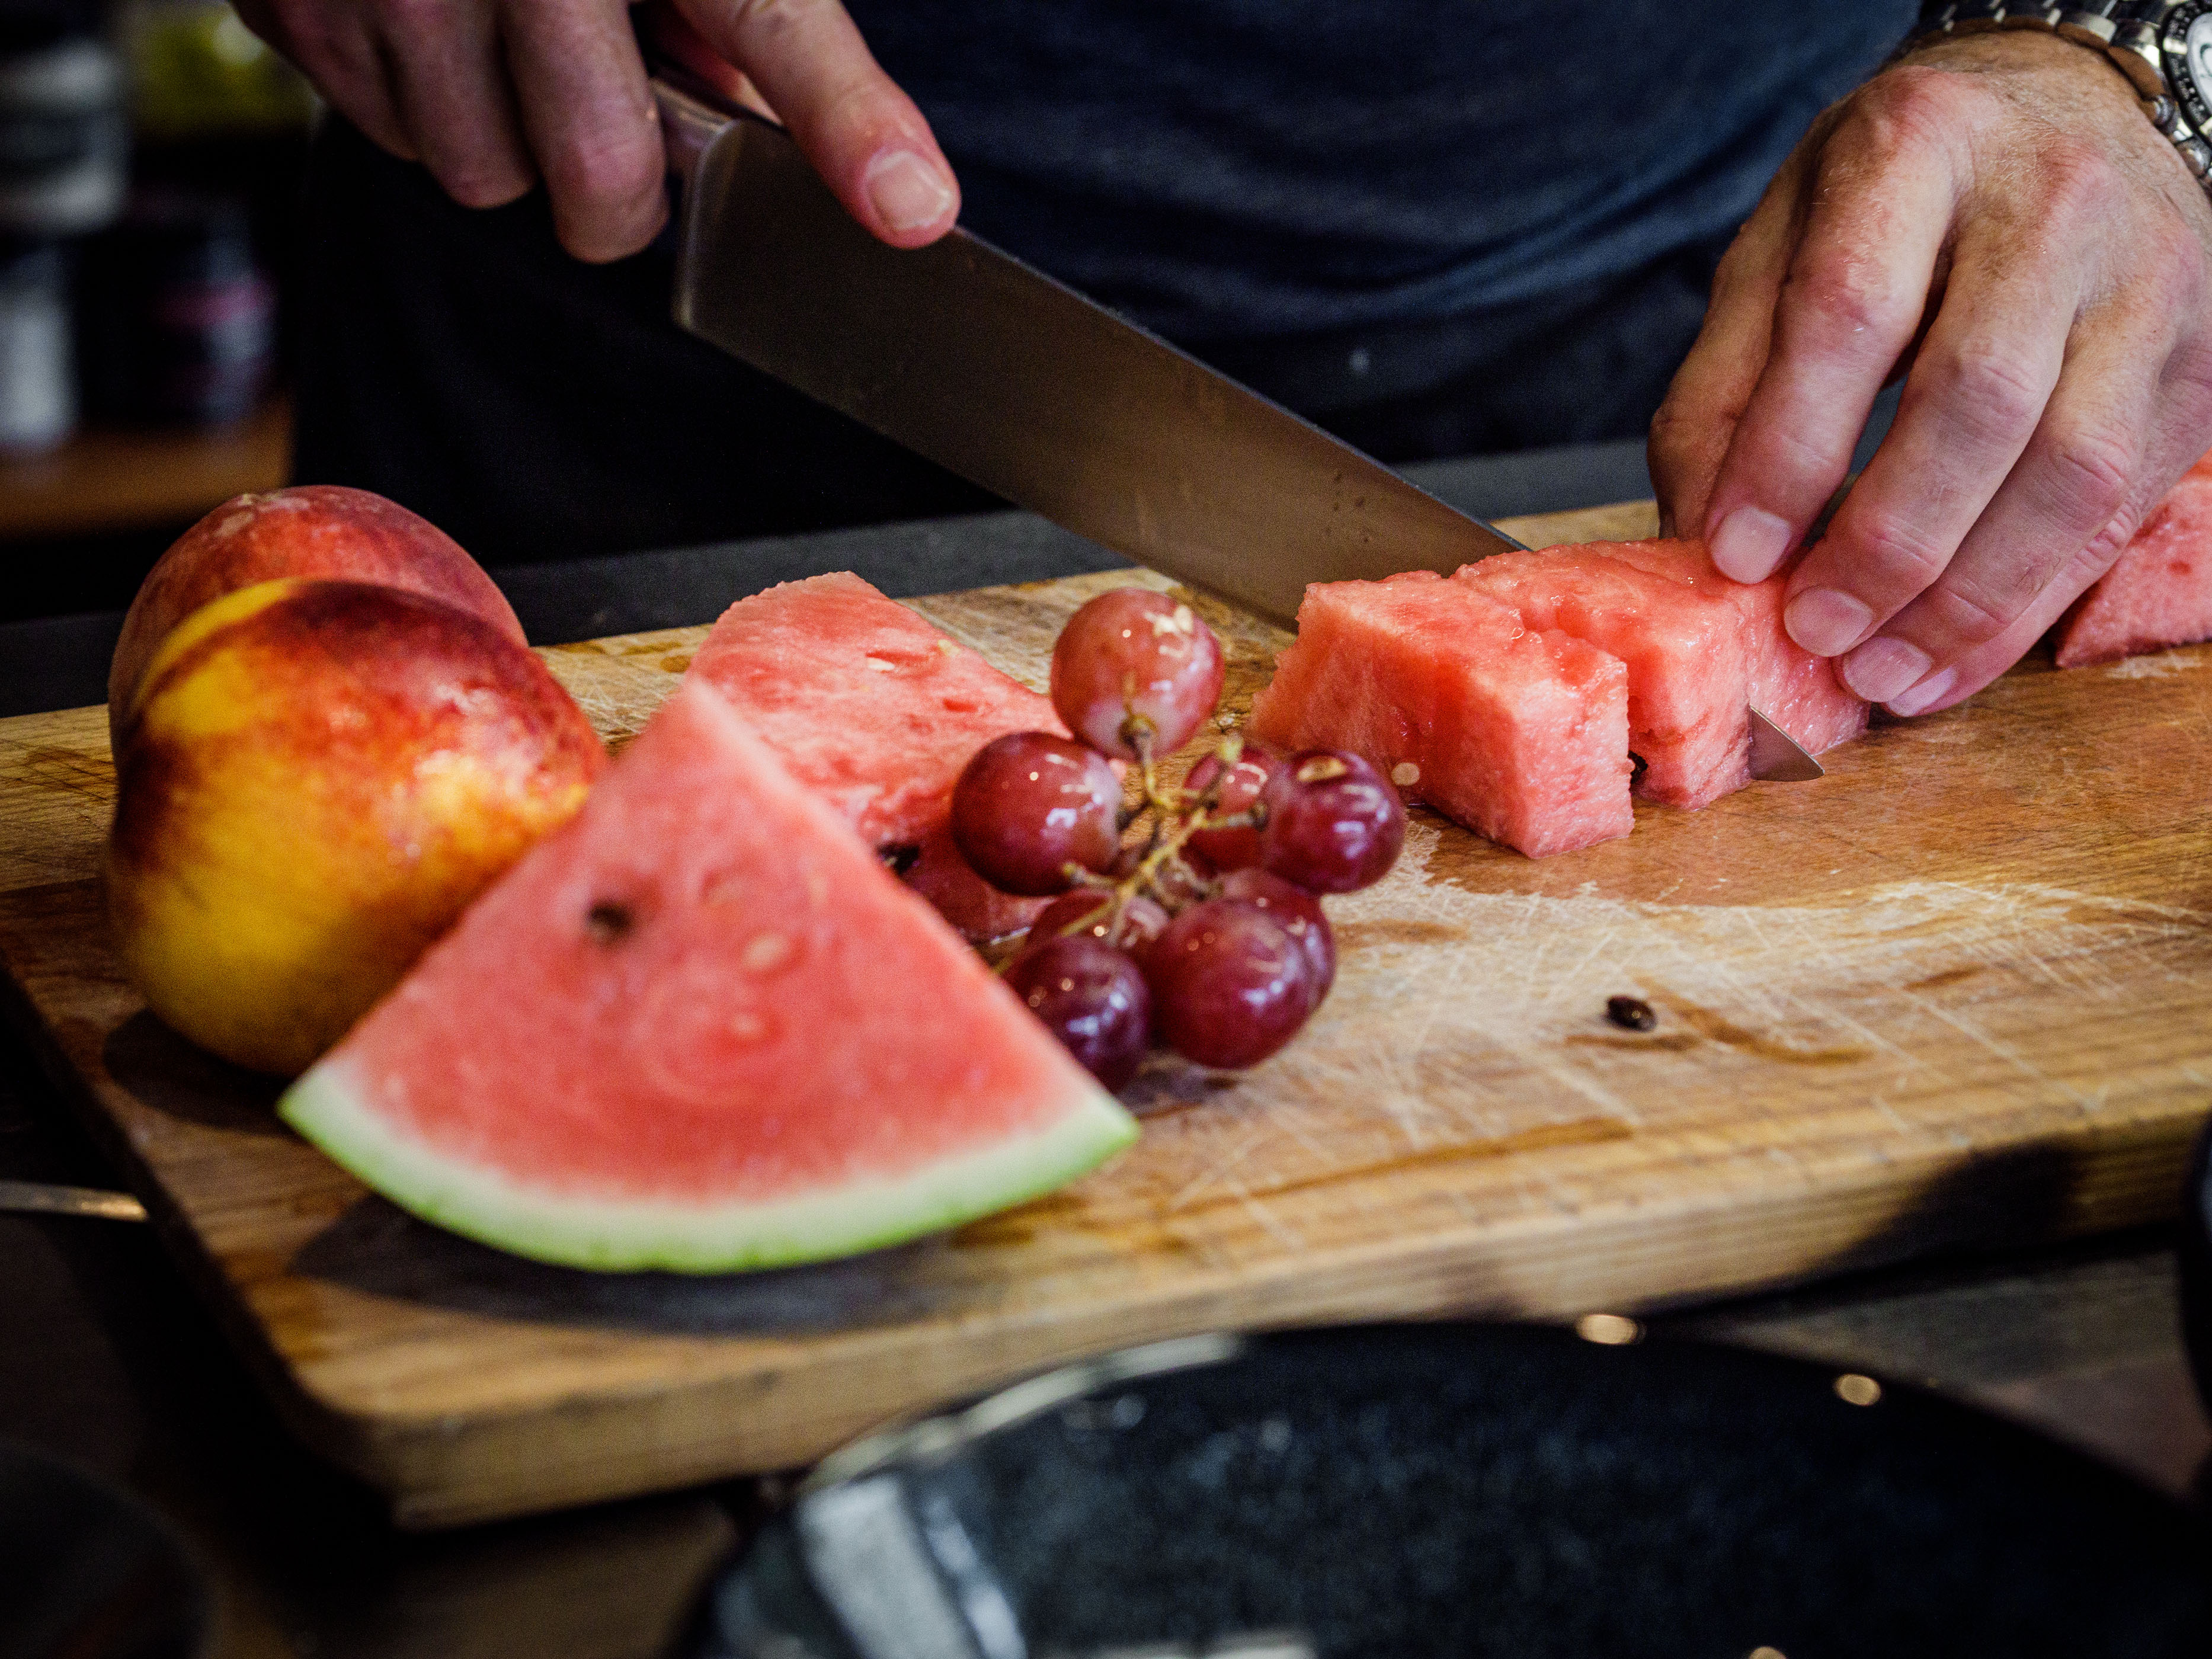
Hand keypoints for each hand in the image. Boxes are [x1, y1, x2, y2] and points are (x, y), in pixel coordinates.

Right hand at [234, 0, 957, 262]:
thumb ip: (744, 12)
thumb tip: (782, 126)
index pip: (770, 24)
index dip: (845, 120)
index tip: (910, 204)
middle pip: (600, 182)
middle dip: (619, 195)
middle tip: (613, 124)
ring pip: (483, 179)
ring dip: (510, 149)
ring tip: (506, 47)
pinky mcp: (300, 2)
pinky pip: (393, 139)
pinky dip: (422, 107)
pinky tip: (432, 23)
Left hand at [1649, 30, 2211, 714]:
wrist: (2055, 117)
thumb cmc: (1891, 203)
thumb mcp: (1776, 250)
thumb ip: (1724, 387)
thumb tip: (1701, 544)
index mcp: (1920, 146)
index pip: (1852, 314)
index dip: (1790, 450)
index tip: (1738, 557)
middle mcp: (2054, 201)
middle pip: (1978, 401)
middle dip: (1888, 543)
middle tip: (1812, 632)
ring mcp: (2149, 281)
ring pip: (2071, 471)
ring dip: (1967, 600)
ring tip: (1877, 675)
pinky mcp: (2197, 367)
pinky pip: (2119, 511)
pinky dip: (2026, 606)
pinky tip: (1946, 662)